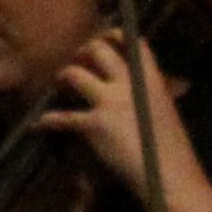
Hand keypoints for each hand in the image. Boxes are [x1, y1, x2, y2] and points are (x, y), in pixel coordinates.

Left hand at [33, 33, 186, 191]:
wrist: (168, 176)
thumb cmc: (171, 152)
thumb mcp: (166, 113)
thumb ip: (152, 97)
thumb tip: (143, 93)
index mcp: (152, 81)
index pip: (135, 44)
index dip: (117, 36)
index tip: (106, 38)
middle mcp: (129, 85)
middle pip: (99, 51)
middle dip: (83, 52)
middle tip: (77, 62)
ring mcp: (110, 103)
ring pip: (75, 74)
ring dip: (63, 77)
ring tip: (59, 84)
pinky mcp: (94, 125)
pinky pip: (62, 117)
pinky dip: (48, 120)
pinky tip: (39, 124)